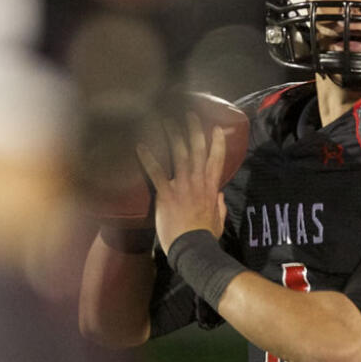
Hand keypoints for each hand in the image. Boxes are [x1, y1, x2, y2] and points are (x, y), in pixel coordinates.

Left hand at [137, 112, 227, 248]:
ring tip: (166, 119)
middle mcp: (197, 181)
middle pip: (196, 150)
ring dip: (172, 135)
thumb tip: (220, 195)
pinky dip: (148, 158)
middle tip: (189, 114)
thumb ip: (219, 205)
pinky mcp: (166, 193)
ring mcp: (181, 186)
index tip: (216, 128)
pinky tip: (140, 145)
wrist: (193, 248)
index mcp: (211, 187)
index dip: (217, 142)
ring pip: (178, 154)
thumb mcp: (218, 219)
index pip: (216, 159)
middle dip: (193, 130)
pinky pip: (156, 172)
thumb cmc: (205, 236)